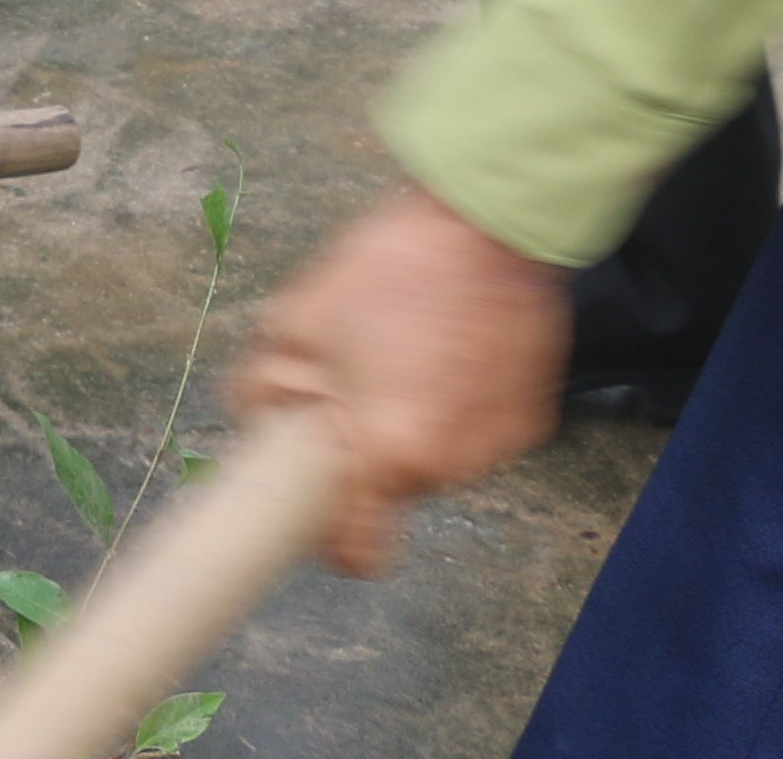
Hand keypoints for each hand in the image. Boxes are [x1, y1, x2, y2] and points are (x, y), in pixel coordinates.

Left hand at [227, 190, 569, 575]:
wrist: (487, 226)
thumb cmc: (394, 267)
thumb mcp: (301, 318)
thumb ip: (265, 385)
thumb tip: (252, 419)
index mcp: (384, 452)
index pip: (360, 555)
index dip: (335, 539)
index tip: (322, 509)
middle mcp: (447, 465)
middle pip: (395, 493)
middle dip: (372, 453)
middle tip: (359, 389)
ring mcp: (495, 446)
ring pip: (439, 462)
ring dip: (418, 429)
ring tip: (408, 358)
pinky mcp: (530, 421)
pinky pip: (479, 434)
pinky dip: (461, 409)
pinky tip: (449, 353)